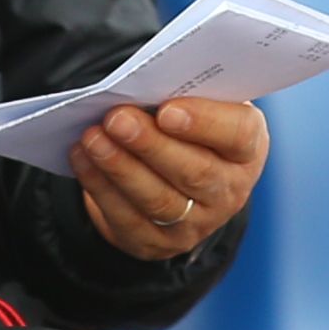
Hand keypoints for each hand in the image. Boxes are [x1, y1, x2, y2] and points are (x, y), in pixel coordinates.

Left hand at [74, 100, 263, 261]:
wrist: (174, 176)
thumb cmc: (188, 126)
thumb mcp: (199, 105)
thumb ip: (183, 94)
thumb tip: (141, 87)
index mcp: (246, 149)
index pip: (238, 136)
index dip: (205, 123)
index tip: (167, 110)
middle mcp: (229, 192)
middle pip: (194, 172)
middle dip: (150, 144)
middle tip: (116, 119)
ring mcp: (195, 224)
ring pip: (157, 199)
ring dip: (119, 166)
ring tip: (93, 137)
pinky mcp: (157, 242)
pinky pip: (126, 217)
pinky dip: (99, 185)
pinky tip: (81, 157)